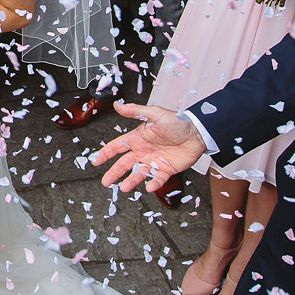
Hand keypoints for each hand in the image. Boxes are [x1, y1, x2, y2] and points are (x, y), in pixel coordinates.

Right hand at [93, 101, 207, 192]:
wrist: (199, 132)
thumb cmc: (177, 121)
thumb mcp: (155, 114)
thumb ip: (135, 111)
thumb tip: (116, 105)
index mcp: (138, 138)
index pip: (118, 147)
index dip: (106, 153)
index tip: (96, 161)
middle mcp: (144, 151)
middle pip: (125, 164)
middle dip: (114, 173)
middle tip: (106, 182)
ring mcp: (154, 161)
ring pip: (139, 173)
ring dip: (131, 181)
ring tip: (124, 188)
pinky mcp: (167, 169)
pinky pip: (158, 178)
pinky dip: (153, 183)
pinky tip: (149, 187)